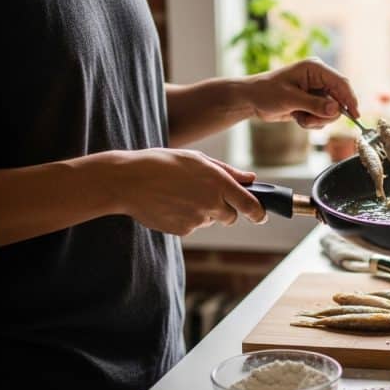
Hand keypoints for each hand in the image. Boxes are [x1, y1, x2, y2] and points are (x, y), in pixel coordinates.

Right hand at [111, 148, 265, 235]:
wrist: (128, 181)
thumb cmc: (163, 163)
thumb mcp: (197, 159)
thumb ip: (227, 171)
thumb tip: (251, 179)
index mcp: (219, 182)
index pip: (250, 205)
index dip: (259, 213)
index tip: (261, 216)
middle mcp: (212, 203)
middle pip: (231, 217)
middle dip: (226, 210)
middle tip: (208, 197)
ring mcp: (197, 219)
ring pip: (210, 220)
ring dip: (203, 212)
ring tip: (180, 194)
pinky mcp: (182, 230)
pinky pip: (192, 226)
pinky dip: (186, 218)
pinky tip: (170, 203)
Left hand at [242, 58, 359, 128]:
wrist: (251, 100)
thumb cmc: (267, 92)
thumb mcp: (290, 99)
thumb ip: (314, 105)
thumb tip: (335, 110)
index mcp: (315, 69)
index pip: (341, 83)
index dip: (350, 99)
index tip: (355, 116)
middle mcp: (319, 78)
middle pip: (339, 100)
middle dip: (326, 114)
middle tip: (310, 120)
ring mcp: (316, 91)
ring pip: (331, 112)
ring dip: (316, 120)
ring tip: (300, 118)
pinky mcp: (312, 102)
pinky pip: (322, 116)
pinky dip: (311, 121)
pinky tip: (297, 118)